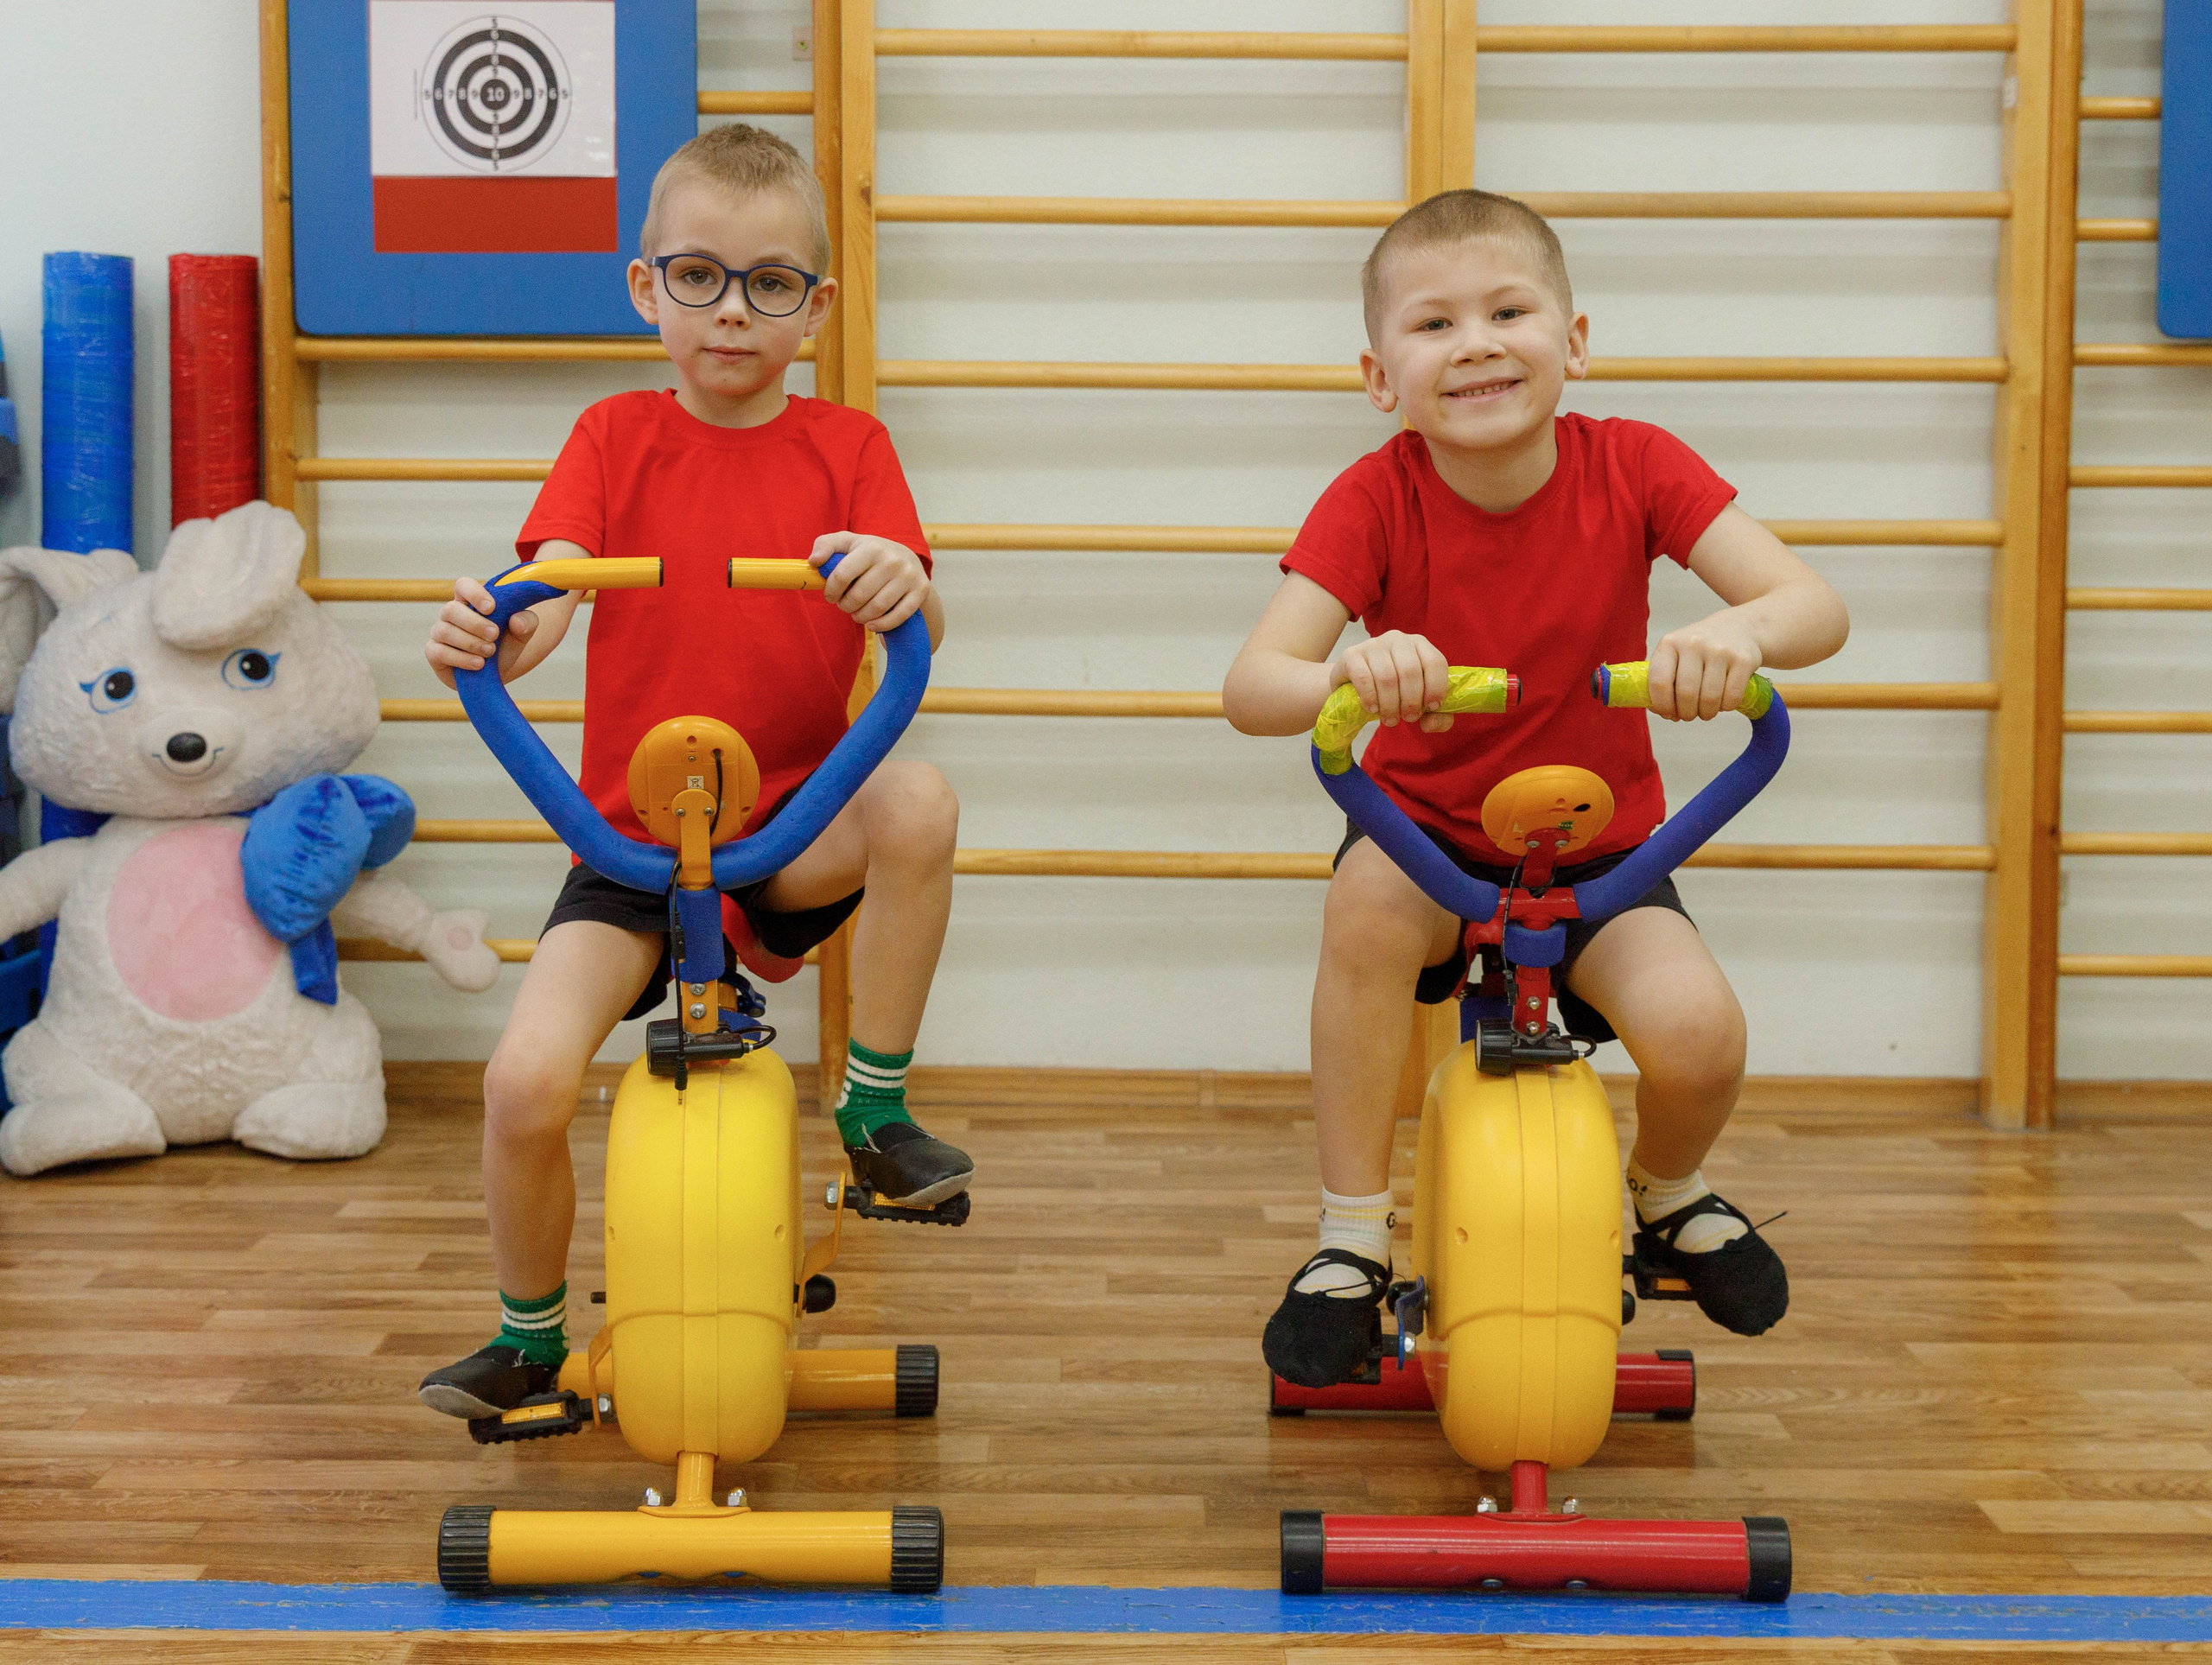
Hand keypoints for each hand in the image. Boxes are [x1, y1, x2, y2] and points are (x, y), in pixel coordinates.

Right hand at [424, 575, 537, 690]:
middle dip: (474, 623)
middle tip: (494, 635)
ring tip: (490, 652)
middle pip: (451, 609)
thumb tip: (517, 621)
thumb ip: (527, 622)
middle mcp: (451, 614)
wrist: (497, 672)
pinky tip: (479, 664)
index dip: (474, 594)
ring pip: (444, 631)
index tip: (492, 608)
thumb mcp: (522, 634)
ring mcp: (439, 632)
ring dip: (470, 643)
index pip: (463, 585)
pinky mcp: (434, 653)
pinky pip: (438, 652)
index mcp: (469, 601)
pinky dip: (460, 659)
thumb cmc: (505, 645)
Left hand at [809, 532, 930, 630]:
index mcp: (871, 547)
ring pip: (877, 608)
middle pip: (858, 596)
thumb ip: (825, 545)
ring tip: (857, 614)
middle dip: (846, 606)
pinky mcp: (921, 590)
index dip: (831, 591)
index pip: (842, 575)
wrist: (907, 558)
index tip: (830, 595)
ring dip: (861, 617)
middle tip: (845, 605)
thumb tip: (814, 561)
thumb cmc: (869, 554)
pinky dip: (881, 625)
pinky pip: (898, 617)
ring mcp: (909, 575)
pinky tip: (872, 624)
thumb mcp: (847, 543)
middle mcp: (892, 560)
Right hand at [1332, 631, 1454, 731]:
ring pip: (1387, 677)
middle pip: (1410, 672)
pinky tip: (1372, 709)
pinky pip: (1363, 678)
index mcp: (1419, 644)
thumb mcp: (1419, 705)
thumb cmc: (1393, 694)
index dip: (1436, 687)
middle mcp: (1398, 639)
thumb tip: (1431, 722)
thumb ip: (1437, 718)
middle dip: (1411, 701)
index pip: (1435, 662)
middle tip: (1407, 718)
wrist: (1354, 687)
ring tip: (1390, 719)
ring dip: (1390, 705)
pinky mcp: (1351, 654)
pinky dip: (1370, 698)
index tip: (1430, 707)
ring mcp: (1373, 644)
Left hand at [1649, 613, 1762, 720]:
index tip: (1668, 713)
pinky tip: (1723, 701)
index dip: (1662, 705)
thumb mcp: (1676, 654)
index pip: (1659, 682)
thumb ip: (1664, 681)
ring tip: (1706, 711)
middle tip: (1690, 715)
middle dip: (1687, 713)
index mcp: (1670, 643)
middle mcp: (1694, 643)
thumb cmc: (1700, 649)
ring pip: (1709, 699)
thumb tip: (1664, 712)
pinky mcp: (1743, 659)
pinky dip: (1726, 707)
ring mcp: (1720, 650)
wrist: (1738, 627)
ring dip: (1707, 713)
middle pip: (1686, 694)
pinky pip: (1732, 697)